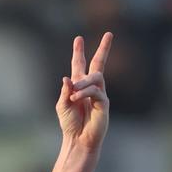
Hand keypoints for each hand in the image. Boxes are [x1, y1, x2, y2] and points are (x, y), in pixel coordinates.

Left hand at [56, 32, 112, 152]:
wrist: (78, 138)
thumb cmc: (69, 124)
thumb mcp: (62, 106)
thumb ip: (64, 91)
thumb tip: (67, 78)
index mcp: (78, 86)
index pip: (79, 66)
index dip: (78, 53)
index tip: (78, 38)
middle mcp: (90, 87)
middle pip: (98, 63)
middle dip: (104, 48)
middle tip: (109, 33)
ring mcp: (99, 93)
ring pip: (96, 77)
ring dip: (82, 83)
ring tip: (73, 95)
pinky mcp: (104, 102)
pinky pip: (96, 91)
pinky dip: (84, 93)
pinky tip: (76, 99)